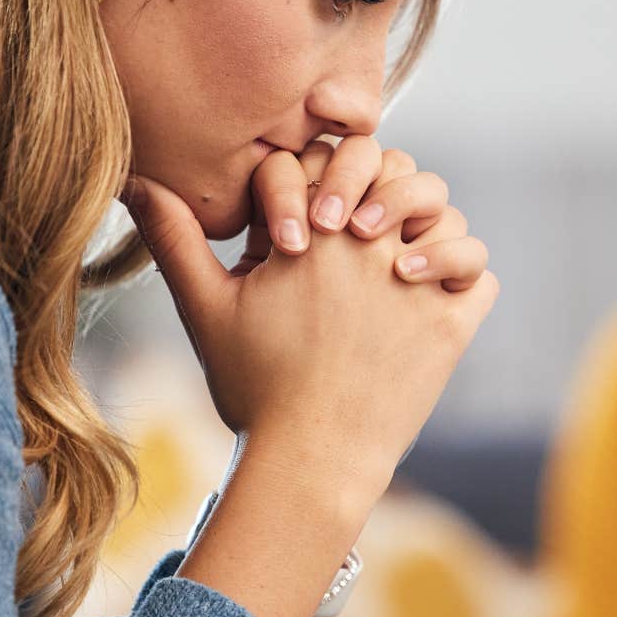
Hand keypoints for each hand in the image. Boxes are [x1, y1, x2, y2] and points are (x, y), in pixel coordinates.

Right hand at [121, 168, 498, 506]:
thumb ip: (175, 239)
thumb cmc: (254, 385)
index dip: (320, 175)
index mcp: (317, 230)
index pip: (334, 153)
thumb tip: (136, 182)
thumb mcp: (205, 308)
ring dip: (427, 226)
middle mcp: (374, 245)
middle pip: (398, 170)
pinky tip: (432, 291)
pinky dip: (464, 274)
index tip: (303, 224)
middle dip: (378, 189)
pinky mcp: (452, 325)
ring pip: (447, 215)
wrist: (310, 462)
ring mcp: (420, 283)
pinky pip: (480, 273)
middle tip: (356, 230)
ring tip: (396, 257)